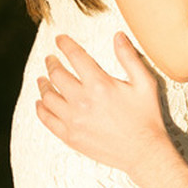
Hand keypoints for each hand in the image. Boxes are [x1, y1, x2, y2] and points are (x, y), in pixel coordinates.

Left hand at [36, 33, 170, 173]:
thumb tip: (118, 36)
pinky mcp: (70, 136)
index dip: (65, 44)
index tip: (60, 39)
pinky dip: (41, 108)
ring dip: (43, 84)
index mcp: (100, 84)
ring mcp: (73, 120)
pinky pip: (47, 119)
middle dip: (52, 63)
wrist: (143, 152)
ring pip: (48, 97)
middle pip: (57, 75)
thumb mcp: (145, 83)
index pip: (75, 57)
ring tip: (42, 79)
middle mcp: (82, 101)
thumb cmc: (146, 116)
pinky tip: (42, 102)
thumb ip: (129, 57)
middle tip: (50, 59)